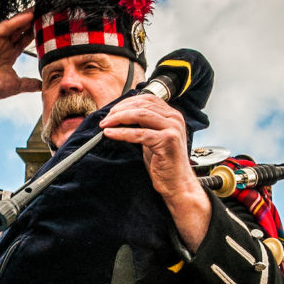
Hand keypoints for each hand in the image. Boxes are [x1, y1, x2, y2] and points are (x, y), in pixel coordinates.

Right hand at [0, 10, 40, 117]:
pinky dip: (17, 21)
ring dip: (26, 18)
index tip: (47, 27)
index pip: (24, 40)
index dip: (35, 33)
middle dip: (32, 22)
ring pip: (13, 25)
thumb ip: (30, 83)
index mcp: (9, 55)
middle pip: (20, 30)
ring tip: (38, 11)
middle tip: (45, 13)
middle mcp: (2, 46)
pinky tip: (28, 16)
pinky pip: (5, 26)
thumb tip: (41, 86)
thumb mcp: (17, 85)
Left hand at [100, 94, 210, 251]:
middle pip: (142, 105)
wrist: (177, 184)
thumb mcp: (153, 138)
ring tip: (105, 125)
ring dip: (118, 118)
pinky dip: (121, 132)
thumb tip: (120, 115)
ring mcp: (173, 129)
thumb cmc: (164, 163)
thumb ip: (143, 125)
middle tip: (105, 119)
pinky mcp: (167, 141)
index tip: (112, 110)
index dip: (127, 102)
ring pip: (140, 115)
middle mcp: (175, 118)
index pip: (147, 99)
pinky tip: (110, 134)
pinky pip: (139, 133)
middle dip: (120, 110)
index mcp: (173, 115)